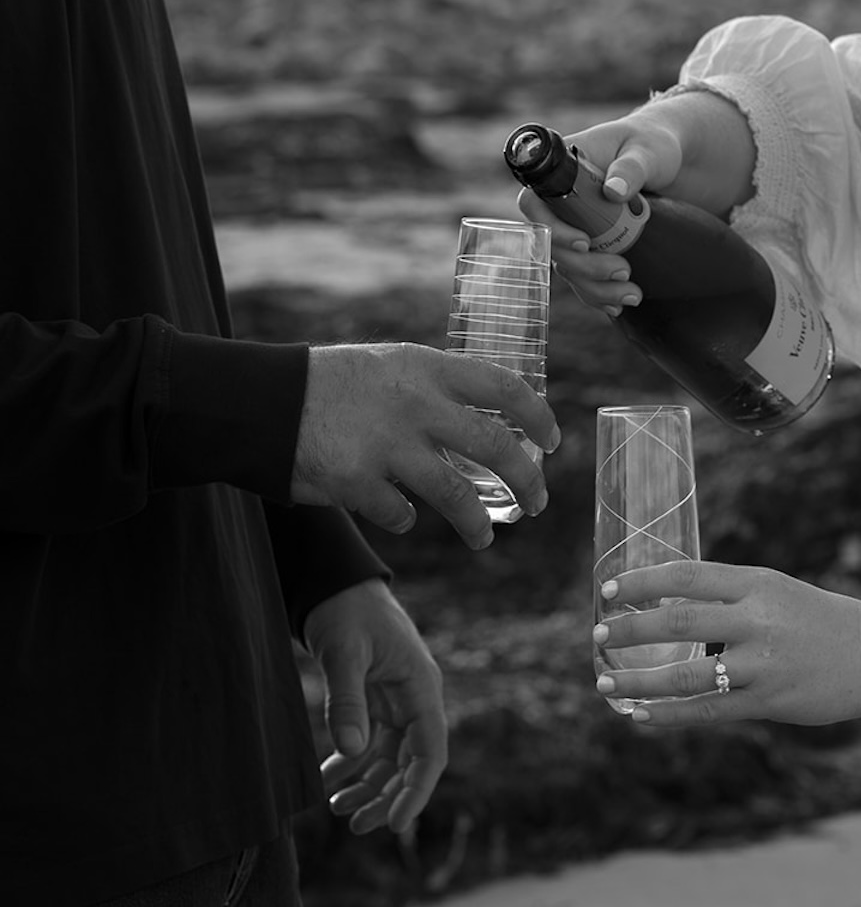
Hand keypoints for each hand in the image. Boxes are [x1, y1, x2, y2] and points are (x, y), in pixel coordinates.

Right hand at [291, 342, 559, 545]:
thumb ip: (436, 390)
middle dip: (528, 481)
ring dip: (478, 524)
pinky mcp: (357, 482)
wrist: (261, 401)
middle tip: (538, 503)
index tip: (553, 441)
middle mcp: (414, 404)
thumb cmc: (331, 386)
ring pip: (458, 496)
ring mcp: (386, 445)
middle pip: (496, 447)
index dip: (538, 416)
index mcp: (426, 369)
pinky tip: (401, 515)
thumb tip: (490, 420)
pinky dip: (405, 519)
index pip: (504, 386)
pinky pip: (401, 515)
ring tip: (484, 538)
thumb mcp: (390, 367)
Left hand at [303, 579, 447, 834]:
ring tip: (337, 809)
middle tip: (354, 826)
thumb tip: (350, 753)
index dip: (415, 792)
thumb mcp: (344, 652)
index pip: (430, 753)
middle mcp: (415, 699)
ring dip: (367, 785)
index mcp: (421, 688)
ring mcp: (396, 701)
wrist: (334, 580)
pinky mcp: (376, 699)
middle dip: (386, 797)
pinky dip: (350, 763)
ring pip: (390, 758)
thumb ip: (346, 702)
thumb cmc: (345, 609)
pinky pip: (369, 742)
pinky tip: (326, 780)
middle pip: (410, 763)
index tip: (393, 825)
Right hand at [515, 112, 684, 315]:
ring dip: (596, 288)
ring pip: (568, 267)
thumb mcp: (647, 150)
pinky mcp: (592, 246)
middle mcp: (561, 202)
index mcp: (563, 171)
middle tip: (623, 271)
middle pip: (551, 245)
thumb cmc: (654, 145)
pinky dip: (599, 295)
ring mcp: (574, 226)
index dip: (551, 229)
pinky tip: (618, 305)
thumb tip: (614, 191)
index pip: (534, 203)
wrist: (672, 162)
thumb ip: (632, 167)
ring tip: (633, 294)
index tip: (584, 242)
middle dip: (584, 266)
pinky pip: (584, 277)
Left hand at [591, 558, 860, 727]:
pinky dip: (669, 716)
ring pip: (687, 675)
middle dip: (630, 628)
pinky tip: (640, 717)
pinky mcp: (770, 702)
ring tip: (605, 682)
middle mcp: (759, 621)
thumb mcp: (777, 591)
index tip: (606, 588)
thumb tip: (664, 605)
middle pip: (680, 621)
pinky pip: (709, 711)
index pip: (688, 575)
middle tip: (597, 634)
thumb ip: (729, 597)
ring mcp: (764, 665)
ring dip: (639, 681)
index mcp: (759, 583)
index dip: (641, 581)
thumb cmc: (822, 621)